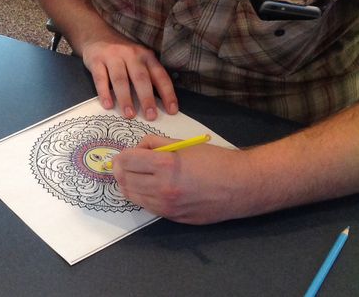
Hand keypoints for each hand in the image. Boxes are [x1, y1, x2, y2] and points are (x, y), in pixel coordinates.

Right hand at [82, 40, 177, 120]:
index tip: (172, 110)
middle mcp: (131, 55)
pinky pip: (100, 79)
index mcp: (146, 56)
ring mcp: (113, 56)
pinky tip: (108, 105)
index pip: (160, 76)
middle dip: (147, 98)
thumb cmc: (121, 53)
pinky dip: (104, 93)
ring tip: (129, 115)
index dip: (167, 94)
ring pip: (120, 79)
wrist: (96, 34)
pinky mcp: (96, 60)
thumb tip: (157, 104)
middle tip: (151, 116)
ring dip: (125, 98)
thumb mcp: (138, 59)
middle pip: (140, 78)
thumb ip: (147, 76)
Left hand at [112, 135, 251, 223]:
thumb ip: (155, 145)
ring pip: (132, 196)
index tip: (124, 154)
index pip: (126, 162)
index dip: (121, 156)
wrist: (242, 186)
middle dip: (120, 171)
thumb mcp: (183, 145)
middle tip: (124, 164)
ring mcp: (167, 207)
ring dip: (129, 184)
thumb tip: (137, 149)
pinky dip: (143, 196)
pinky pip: (147, 206)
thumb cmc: (216, 161)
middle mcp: (162, 189)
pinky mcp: (173, 218)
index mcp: (165, 166)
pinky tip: (151, 187)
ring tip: (136, 175)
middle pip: (124, 181)